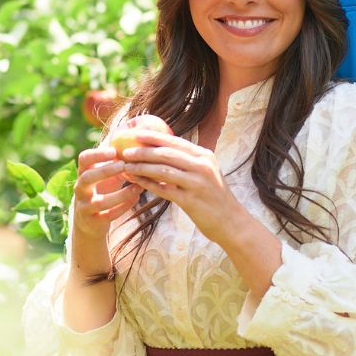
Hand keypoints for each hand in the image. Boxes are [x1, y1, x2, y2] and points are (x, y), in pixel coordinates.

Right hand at [71, 146, 143, 241]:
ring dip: (121, 193)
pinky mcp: (93, 222)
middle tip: (124, 166)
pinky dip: (123, 207)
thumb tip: (140, 136)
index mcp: (83, 173)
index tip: (114, 151)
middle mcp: (80, 189)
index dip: (97, 154)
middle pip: (87, 177)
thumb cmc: (103, 190)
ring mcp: (84, 206)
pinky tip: (136, 198)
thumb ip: (117, 160)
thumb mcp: (107, 174)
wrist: (91, 222)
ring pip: (100, 201)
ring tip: (138, 186)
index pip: (83, 159)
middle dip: (105, 171)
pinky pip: (108, 215)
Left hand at [119, 131, 245, 246]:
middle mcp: (202, 166)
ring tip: (125, 166)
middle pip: (166, 154)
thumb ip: (188, 162)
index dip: (153, 136)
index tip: (134, 133)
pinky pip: (164, 190)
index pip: (174, 141)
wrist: (232, 222)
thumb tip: (162, 151)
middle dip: (142, 151)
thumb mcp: (206, 173)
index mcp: (204, 156)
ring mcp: (197, 183)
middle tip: (124, 151)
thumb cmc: (215, 197)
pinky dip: (148, 184)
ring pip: (162, 170)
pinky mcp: (191, 200)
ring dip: (141, 167)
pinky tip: (136, 182)